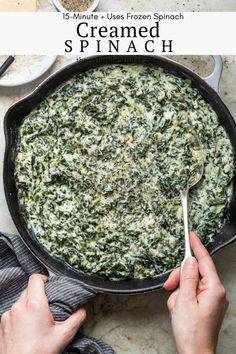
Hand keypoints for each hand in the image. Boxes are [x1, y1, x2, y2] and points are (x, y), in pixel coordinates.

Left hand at [0, 274, 85, 353]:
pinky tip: (27, 328)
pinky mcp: (2, 323)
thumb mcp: (63, 336)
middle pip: (29, 289)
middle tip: (48, 307)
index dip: (44, 278)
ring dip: (29, 305)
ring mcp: (8, 315)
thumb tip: (83, 307)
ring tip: (37, 320)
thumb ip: (77, 318)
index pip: (36, 278)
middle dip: (39, 295)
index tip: (50, 285)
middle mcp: (19, 307)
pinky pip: (13, 312)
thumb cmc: (38, 353)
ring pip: (21, 301)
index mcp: (34, 305)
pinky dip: (21, 315)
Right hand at [164, 232, 227, 353]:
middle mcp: (216, 292)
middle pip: (195, 272)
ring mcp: (212, 299)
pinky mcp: (207, 304)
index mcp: (214, 289)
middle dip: (180, 278)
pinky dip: (182, 297)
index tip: (192, 235)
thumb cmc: (191, 332)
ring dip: (179, 291)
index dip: (197, 247)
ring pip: (191, 282)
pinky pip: (192, 292)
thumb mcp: (183, 301)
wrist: (194, 353)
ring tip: (175, 305)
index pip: (205, 261)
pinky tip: (179, 308)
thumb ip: (186, 277)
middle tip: (169, 286)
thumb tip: (189, 261)